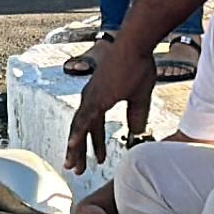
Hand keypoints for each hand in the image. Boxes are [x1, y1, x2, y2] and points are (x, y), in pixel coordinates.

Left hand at [66, 38, 156, 174]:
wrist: (136, 44)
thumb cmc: (139, 64)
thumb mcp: (140, 96)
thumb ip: (137, 115)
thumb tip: (136, 132)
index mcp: (100, 97)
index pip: (92, 126)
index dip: (94, 143)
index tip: (96, 159)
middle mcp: (91, 97)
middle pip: (81, 129)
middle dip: (79, 151)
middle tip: (76, 169)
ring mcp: (92, 97)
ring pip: (79, 128)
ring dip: (76, 149)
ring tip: (73, 167)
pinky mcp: (97, 96)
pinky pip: (85, 119)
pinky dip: (78, 134)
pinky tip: (72, 146)